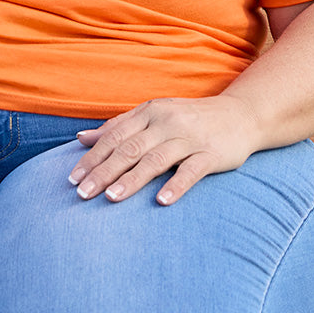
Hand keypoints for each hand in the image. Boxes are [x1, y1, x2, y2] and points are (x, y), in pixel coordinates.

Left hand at [68, 94, 260, 205]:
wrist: (240, 115)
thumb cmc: (188, 118)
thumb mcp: (152, 115)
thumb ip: (118, 127)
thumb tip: (81, 137)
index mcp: (147, 112)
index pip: (114, 136)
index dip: (92, 157)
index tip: (73, 178)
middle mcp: (165, 122)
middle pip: (128, 148)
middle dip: (103, 171)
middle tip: (82, 193)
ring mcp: (189, 137)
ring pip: (154, 159)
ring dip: (131, 179)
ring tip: (111, 198)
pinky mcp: (211, 153)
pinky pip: (191, 170)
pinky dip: (176, 185)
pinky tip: (161, 201)